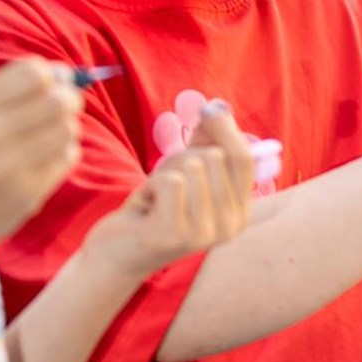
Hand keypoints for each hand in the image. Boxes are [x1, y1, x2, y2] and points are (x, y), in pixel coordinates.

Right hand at [0, 60, 83, 248]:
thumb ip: (9, 94)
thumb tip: (66, 73)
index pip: (34, 73)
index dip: (50, 76)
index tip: (47, 86)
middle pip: (59, 100)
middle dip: (68, 100)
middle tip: (60, 109)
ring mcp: (8, 167)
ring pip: (69, 129)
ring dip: (65, 130)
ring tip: (45, 139)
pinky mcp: (26, 193)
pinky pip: (67, 157)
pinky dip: (62, 155)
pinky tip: (41, 162)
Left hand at [86, 102, 253, 278]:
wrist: (117, 254)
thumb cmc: (154, 209)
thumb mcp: (185, 174)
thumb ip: (207, 143)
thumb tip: (219, 108)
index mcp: (240, 213)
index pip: (244, 159)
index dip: (225, 129)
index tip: (210, 109)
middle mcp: (230, 226)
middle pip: (215, 157)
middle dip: (183, 157)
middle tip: (166, 181)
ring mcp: (205, 232)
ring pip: (192, 166)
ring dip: (164, 173)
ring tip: (155, 196)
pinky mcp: (177, 233)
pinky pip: (170, 182)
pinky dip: (151, 186)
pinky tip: (146, 206)